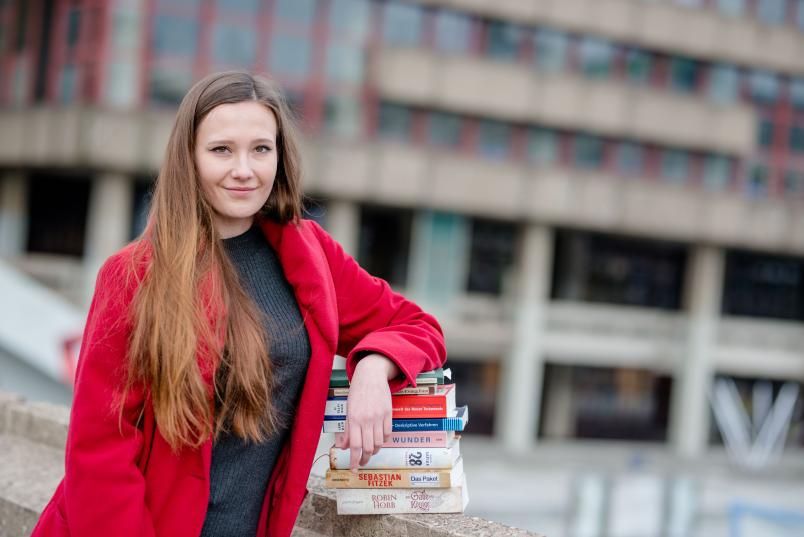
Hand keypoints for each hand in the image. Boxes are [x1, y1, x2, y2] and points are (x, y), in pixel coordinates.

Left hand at [334, 354, 397, 472]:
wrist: (371, 376)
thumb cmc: (357, 392)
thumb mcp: (348, 410)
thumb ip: (346, 430)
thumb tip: (343, 447)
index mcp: (354, 419)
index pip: (355, 446)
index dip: (354, 460)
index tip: (354, 469)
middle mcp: (367, 419)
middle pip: (368, 448)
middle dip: (365, 459)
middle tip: (362, 463)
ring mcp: (379, 417)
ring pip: (379, 443)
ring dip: (374, 451)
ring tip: (370, 452)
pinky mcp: (388, 413)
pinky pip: (387, 434)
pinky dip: (383, 440)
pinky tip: (379, 440)